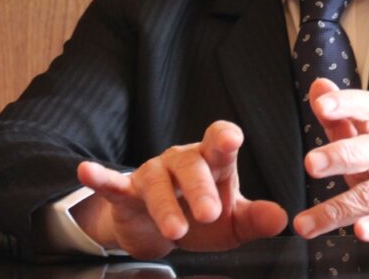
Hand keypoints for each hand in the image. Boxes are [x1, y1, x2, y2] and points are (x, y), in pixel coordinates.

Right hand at [72, 121, 287, 258]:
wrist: (162, 230)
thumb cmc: (202, 215)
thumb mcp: (233, 222)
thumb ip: (256, 218)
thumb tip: (283, 218)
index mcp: (213, 162)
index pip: (219, 141)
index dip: (224, 138)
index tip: (232, 139)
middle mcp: (182, 160)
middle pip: (190, 166)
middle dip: (200, 189)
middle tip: (210, 214)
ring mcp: (153, 173)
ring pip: (156, 183)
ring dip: (166, 206)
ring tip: (176, 231)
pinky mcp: (127, 191)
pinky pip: (113, 182)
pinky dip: (100, 176)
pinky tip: (86, 170)